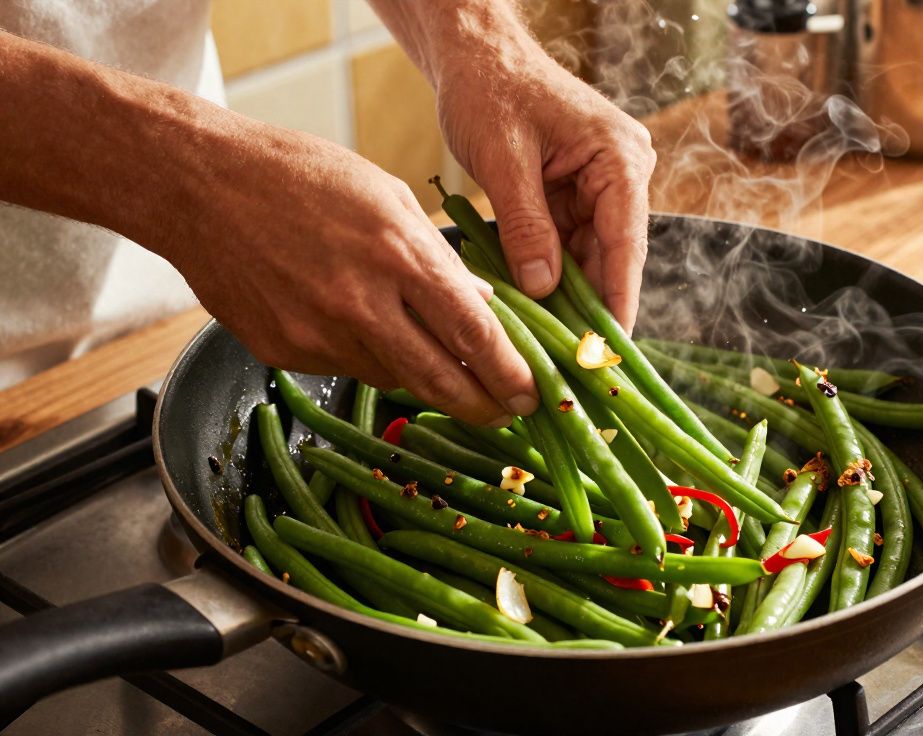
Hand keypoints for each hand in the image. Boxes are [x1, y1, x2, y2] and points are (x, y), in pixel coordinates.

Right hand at [165, 116, 537, 425]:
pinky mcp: (283, 351)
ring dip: (426, 379)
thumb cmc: (300, 175)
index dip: (510, 373)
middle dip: (482, 406)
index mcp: (399, 254)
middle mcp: (361, 303)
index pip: (474, 333)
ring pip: (393, 377)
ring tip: (446, 369)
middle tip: (507, 414)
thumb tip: (482, 303)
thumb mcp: (388, 196)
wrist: (197, 183)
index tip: (532, 393)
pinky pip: (346, 368)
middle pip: (439, 380)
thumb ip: (438, 258)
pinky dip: (368, 358)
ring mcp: (317, 334)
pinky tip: (363, 329)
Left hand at [428, 15, 656, 331]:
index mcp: (620, 158)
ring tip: (554, 346)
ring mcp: (602, 184)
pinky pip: (569, 244)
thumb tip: (544, 289)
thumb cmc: (490, 88)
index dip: (618, 301)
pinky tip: (538, 310)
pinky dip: (552, 274)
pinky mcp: (577, 193)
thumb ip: (527, 227)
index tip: (611, 349)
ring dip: (570, 296)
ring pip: (591, 256)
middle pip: (613, 256)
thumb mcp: (504, 160)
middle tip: (576, 362)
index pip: (627, 244)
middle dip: (592, 307)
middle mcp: (622, 173)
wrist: (475, 53)